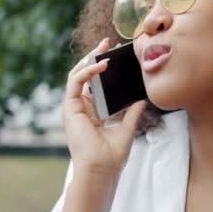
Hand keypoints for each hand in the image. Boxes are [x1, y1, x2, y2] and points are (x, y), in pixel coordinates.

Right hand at [63, 38, 146, 176]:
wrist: (102, 169)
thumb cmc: (112, 155)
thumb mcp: (127, 129)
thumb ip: (132, 113)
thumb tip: (142, 100)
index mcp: (92, 113)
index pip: (95, 85)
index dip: (102, 68)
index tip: (114, 55)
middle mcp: (81, 109)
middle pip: (85, 76)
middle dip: (94, 57)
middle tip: (107, 43)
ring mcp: (74, 108)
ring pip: (77, 75)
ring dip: (88, 59)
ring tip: (103, 48)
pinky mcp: (70, 108)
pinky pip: (75, 82)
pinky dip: (87, 71)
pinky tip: (100, 64)